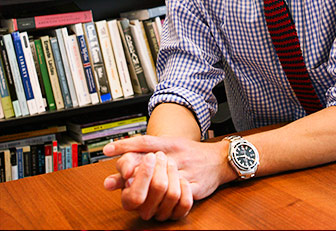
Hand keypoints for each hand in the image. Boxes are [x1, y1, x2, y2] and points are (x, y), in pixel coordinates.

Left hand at [103, 135, 232, 219]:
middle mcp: (176, 155)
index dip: (126, 144)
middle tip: (114, 182)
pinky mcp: (196, 186)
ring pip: (164, 182)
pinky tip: (157, 205)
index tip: (106, 150)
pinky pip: (180, 197)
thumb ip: (145, 152)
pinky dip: (167, 201)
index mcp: (169, 143)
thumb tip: (118, 161)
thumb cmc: (189, 154)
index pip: (145, 141)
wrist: (218, 159)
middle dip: (131, 173)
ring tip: (133, 195)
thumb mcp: (169, 145)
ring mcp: (186, 171)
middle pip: (150, 162)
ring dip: (146, 189)